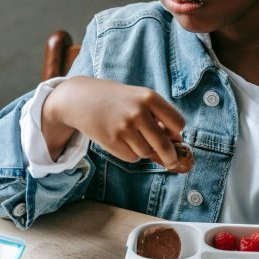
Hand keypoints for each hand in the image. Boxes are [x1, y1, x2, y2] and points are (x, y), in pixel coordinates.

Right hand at [41, 76, 185, 169]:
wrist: (80, 98)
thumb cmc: (115, 99)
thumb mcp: (138, 97)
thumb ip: (157, 115)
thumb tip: (176, 141)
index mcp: (149, 97)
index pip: (177, 123)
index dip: (176, 132)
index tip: (172, 136)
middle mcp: (138, 112)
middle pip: (165, 145)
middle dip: (171, 157)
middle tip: (172, 162)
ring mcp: (124, 127)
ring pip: (147, 153)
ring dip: (144, 150)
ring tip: (131, 137)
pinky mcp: (112, 141)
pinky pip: (132, 157)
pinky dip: (130, 154)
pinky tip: (120, 140)